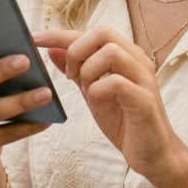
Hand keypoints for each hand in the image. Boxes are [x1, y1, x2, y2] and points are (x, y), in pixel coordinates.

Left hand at [34, 26, 187, 180]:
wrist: (153, 154)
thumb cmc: (124, 122)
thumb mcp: (93, 93)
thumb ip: (76, 71)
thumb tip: (52, 49)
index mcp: (126, 56)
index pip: (91, 33)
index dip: (60, 34)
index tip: (33, 39)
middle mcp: (137, 61)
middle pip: (102, 32)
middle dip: (76, 51)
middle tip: (70, 76)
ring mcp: (144, 79)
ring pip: (110, 52)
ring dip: (88, 70)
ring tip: (86, 90)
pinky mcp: (144, 101)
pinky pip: (116, 82)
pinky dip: (98, 89)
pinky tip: (96, 100)